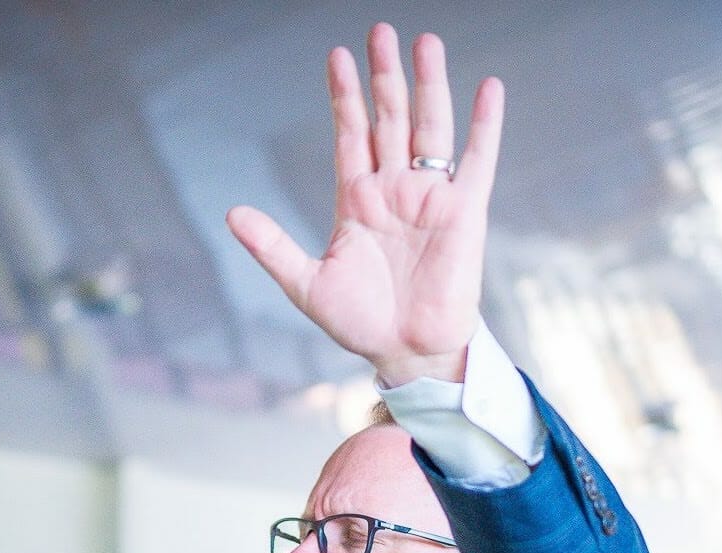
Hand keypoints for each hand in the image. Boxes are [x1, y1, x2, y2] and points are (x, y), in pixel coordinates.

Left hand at [227, 24, 503, 385]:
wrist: (404, 351)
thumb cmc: (359, 322)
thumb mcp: (306, 284)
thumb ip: (273, 246)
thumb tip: (233, 213)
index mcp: (357, 199)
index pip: (351, 134)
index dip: (344, 96)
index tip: (337, 56)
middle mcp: (394, 189)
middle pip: (390, 118)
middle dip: (384, 76)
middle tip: (381, 30)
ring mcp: (430, 197)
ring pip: (430, 127)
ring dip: (429, 85)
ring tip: (424, 42)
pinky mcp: (464, 213)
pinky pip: (478, 160)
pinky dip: (485, 124)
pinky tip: (488, 86)